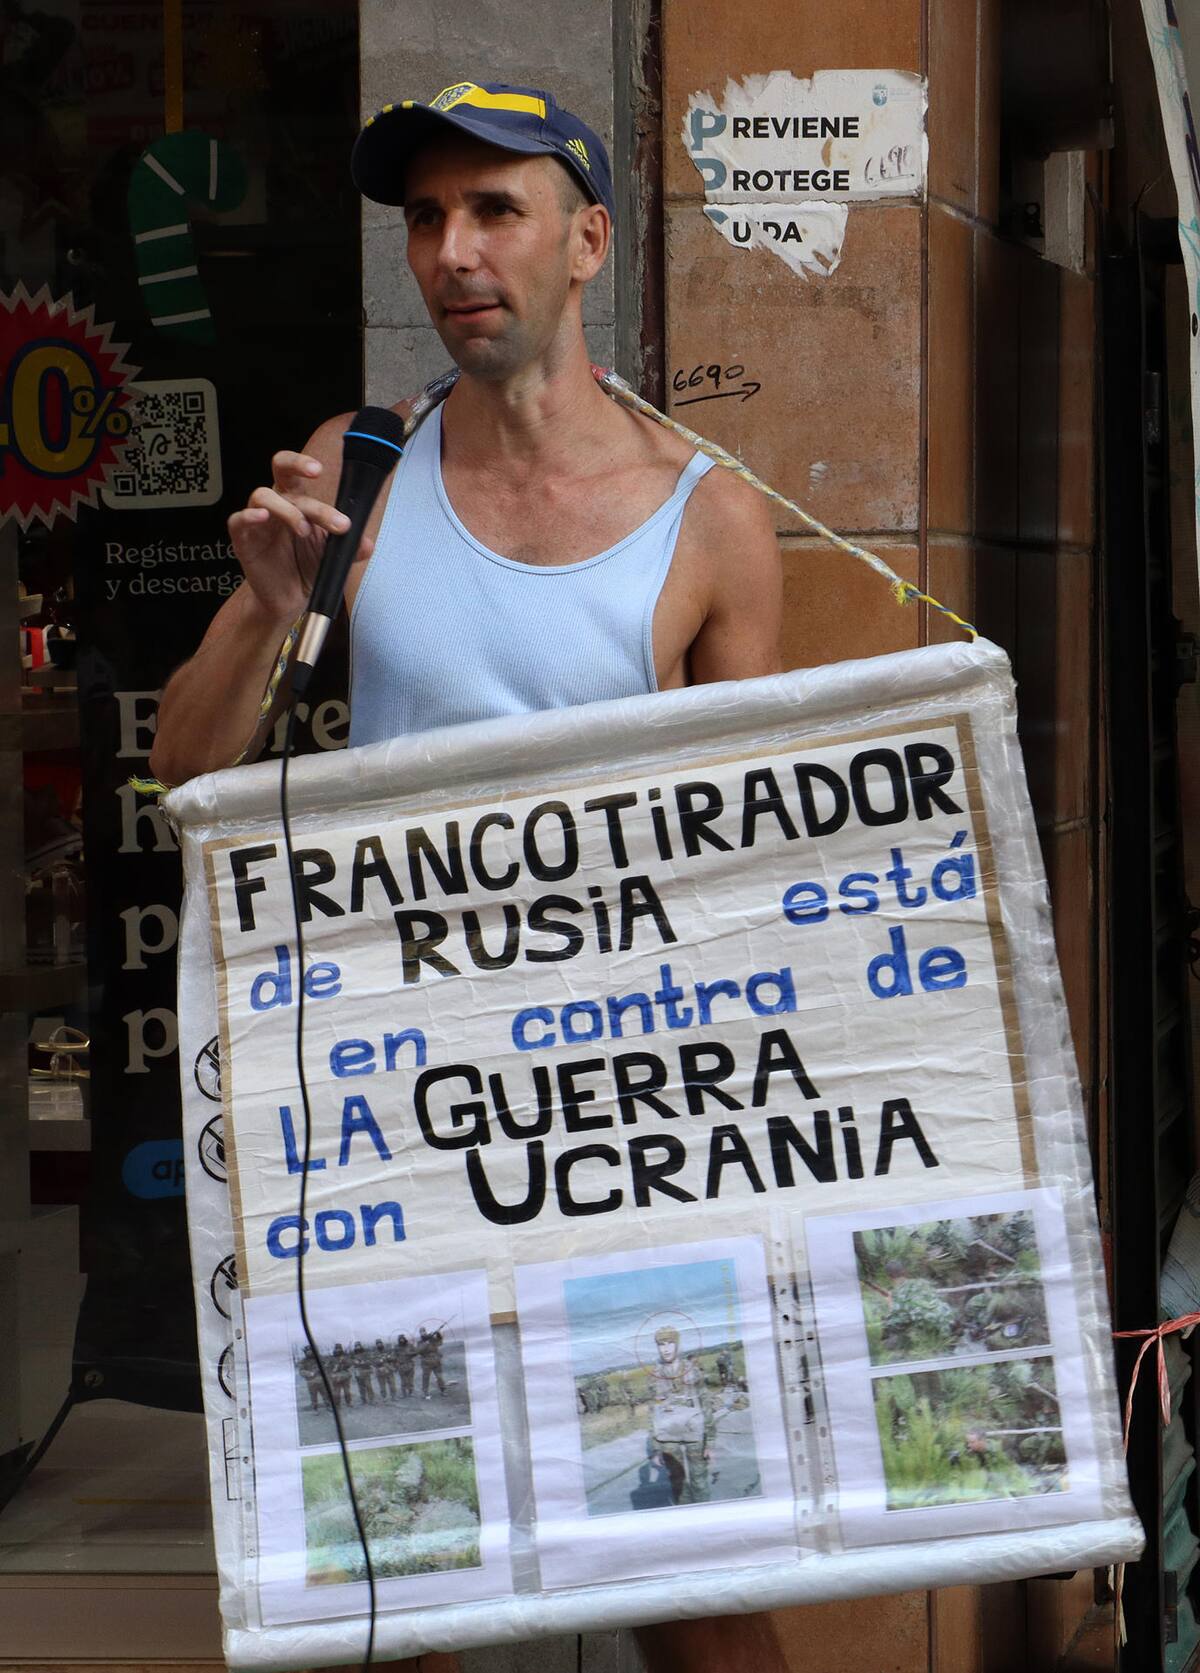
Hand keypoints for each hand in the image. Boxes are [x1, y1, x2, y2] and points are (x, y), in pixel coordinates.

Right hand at [227, 450, 355, 625]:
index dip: (303, 464)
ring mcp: (258, 521)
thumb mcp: (333, 557)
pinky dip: (249, 516)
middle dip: (296, 465)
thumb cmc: (307, 569)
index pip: (297, 473)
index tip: (320, 469)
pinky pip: (238, 520)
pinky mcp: (243, 540)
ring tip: (305, 530)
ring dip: (288, 509)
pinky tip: (262, 518)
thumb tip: (367, 544)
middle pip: (280, 470)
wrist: (291, 599)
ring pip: (263, 495)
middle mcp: (277, 505)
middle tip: (317, 472)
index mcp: (297, 502)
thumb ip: (350, 548)